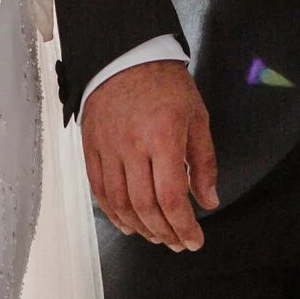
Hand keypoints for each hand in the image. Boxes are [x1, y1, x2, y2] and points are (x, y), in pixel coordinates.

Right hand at [80, 59, 217, 251]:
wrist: (126, 55)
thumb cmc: (165, 83)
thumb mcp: (197, 117)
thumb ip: (204, 162)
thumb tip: (207, 200)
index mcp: (162, 136)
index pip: (171, 196)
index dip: (183, 226)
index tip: (194, 239)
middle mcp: (132, 145)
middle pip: (145, 206)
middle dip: (164, 232)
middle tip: (178, 242)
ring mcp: (108, 147)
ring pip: (120, 203)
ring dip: (140, 228)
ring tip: (156, 236)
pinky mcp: (91, 146)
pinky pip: (99, 189)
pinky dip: (112, 213)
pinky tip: (127, 224)